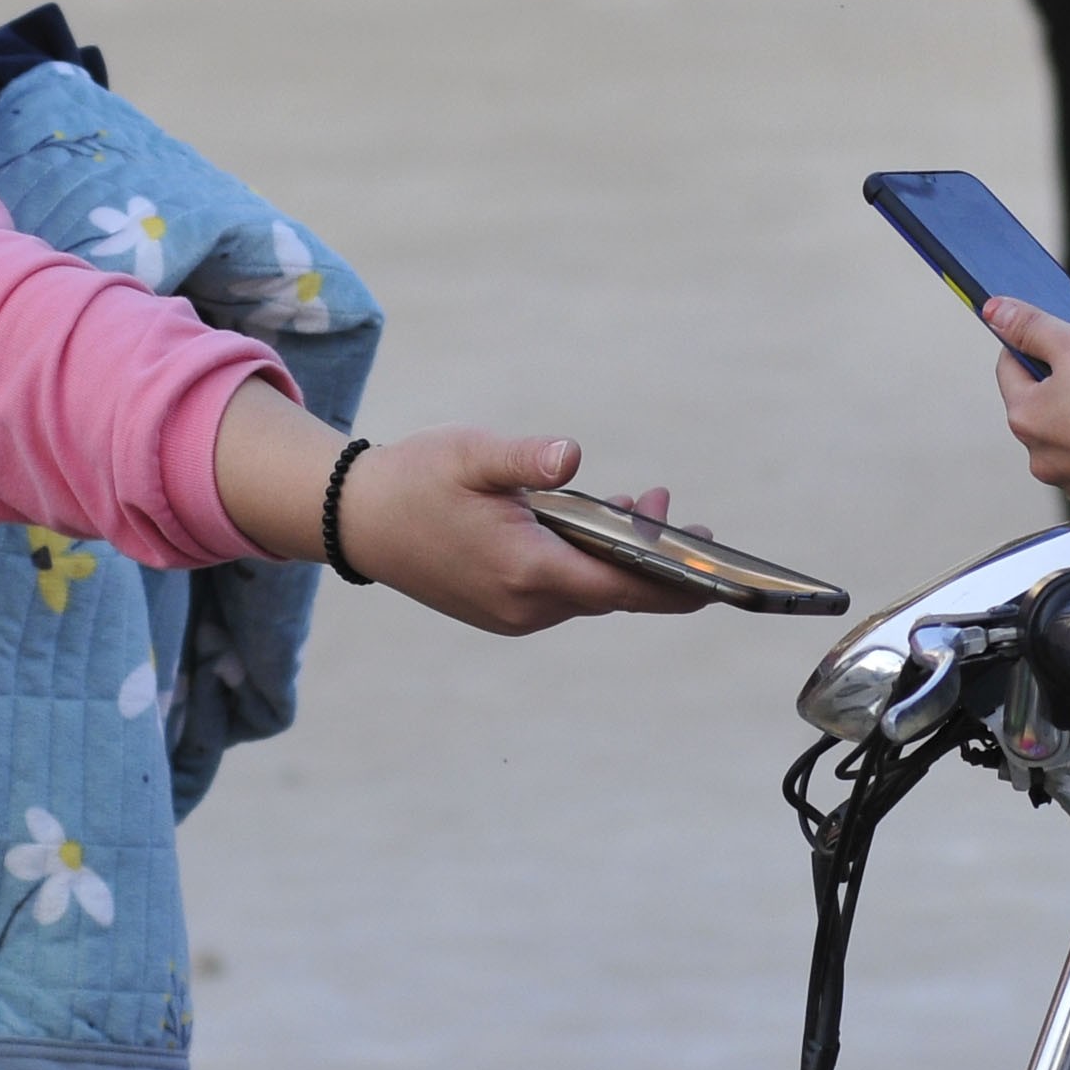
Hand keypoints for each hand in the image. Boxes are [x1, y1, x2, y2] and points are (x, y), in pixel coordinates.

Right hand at [331, 429, 708, 631]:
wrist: (355, 519)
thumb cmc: (416, 479)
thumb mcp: (473, 454)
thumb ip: (527, 458)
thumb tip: (572, 455)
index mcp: (526, 570)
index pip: (624, 589)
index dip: (677, 581)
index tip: (714, 563)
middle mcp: (525, 606)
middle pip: (614, 593)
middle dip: (652, 556)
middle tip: (668, 505)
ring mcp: (513, 615)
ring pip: (589, 594)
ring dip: (617, 557)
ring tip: (634, 502)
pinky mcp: (503, 612)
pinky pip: (563, 595)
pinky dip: (587, 566)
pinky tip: (591, 527)